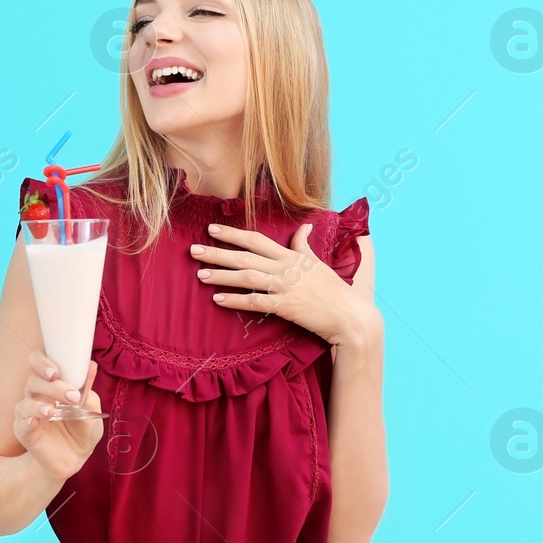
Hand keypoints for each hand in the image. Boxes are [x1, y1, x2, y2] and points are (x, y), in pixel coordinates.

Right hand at [13, 353, 103, 482]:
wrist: (75, 458)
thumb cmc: (82, 429)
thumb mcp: (91, 410)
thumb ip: (87, 390)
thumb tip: (91, 366)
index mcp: (51, 383)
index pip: (38, 363)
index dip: (42, 362)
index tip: (57, 370)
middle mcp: (37, 395)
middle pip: (33, 380)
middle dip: (50, 385)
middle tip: (71, 395)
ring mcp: (28, 413)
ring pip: (26, 401)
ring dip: (40, 405)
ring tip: (53, 412)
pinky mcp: (24, 431)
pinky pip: (21, 423)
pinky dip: (28, 420)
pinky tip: (35, 421)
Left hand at [191, 222, 376, 346]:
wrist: (349, 316)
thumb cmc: (334, 290)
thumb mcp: (318, 262)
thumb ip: (304, 245)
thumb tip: (303, 226)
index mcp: (292, 255)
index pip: (256, 240)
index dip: (233, 233)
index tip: (211, 229)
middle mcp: (286, 268)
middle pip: (245, 257)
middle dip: (217, 253)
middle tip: (193, 251)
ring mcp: (285, 287)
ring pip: (246, 277)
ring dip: (221, 276)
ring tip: (200, 275)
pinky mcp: (286, 306)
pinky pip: (255, 302)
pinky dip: (235, 300)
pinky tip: (218, 299)